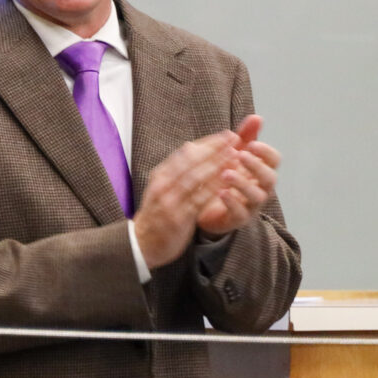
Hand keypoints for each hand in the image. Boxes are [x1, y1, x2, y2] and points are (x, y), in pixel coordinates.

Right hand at [131, 130, 237, 267]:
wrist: (141, 243)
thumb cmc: (157, 213)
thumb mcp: (160, 187)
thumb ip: (176, 169)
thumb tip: (191, 146)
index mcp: (160, 176)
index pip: (185, 153)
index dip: (208, 142)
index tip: (227, 134)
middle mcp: (163, 186)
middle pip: (192, 162)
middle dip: (215, 149)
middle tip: (235, 139)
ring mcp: (170, 202)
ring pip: (196, 179)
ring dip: (217, 166)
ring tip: (236, 156)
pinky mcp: (178, 218)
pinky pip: (200, 200)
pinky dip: (215, 189)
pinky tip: (229, 182)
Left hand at [196, 114, 279, 237]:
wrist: (204, 208)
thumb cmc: (224, 178)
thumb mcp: (233, 154)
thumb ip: (245, 137)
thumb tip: (257, 117)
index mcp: (262, 171)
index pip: (274, 160)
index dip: (266, 152)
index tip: (251, 144)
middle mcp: (262, 188)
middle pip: (270, 178)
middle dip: (256, 166)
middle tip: (240, 155)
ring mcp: (252, 206)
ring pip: (257, 196)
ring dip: (243, 183)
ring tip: (226, 174)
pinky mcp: (238, 219)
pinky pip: (240, 213)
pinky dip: (231, 202)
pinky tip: (220, 192)